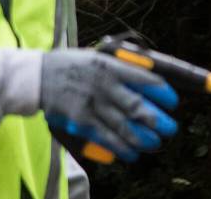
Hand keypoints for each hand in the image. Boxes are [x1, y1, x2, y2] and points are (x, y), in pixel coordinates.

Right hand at [40, 48, 177, 161]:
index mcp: (110, 66)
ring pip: (124, 127)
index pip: (143, 78)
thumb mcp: (98, 57)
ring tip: (155, 144)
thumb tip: (148, 77)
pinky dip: (121, 148)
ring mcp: (92, 105)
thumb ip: (121, 67)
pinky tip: (132, 153)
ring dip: (143, 138)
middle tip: (170, 128)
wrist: (38, 77)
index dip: (161, 92)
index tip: (173, 101)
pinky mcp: (81, 121)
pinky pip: (106, 138)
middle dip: (157, 120)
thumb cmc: (72, 65)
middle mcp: (103, 85)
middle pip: (137, 106)